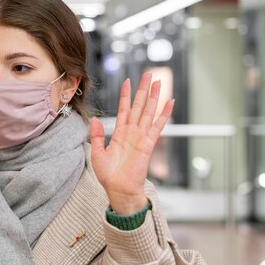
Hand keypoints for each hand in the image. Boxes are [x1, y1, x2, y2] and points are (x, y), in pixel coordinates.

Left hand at [90, 73, 173, 214]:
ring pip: (149, 112)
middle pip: (139, 106)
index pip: (124, 110)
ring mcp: (141, 137)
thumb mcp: (97, 153)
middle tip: (149, 74)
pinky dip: (164, 114)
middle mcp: (132, 132)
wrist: (119, 190)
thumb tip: (94, 120)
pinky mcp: (148, 144)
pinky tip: (170, 102)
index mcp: (119, 134)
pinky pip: (157, 126)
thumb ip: (96, 136)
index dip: (126, 96)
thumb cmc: (109, 175)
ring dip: (154, 97)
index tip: (128, 81)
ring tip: (158, 81)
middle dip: (143, 90)